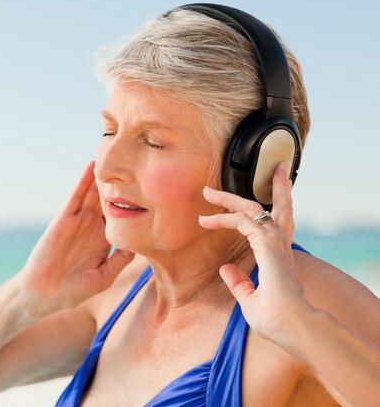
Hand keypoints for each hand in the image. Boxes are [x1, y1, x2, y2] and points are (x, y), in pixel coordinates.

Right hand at [16, 160, 134, 310]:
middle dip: (120, 182)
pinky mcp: (64, 219)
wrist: (45, 294)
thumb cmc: (73, 290)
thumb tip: (139, 245)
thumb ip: (121, 260)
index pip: (120, 215)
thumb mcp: (104, 276)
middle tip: (136, 160)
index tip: (150, 186)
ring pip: (93, 194)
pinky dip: (83, 181)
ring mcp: (78, 221)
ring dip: (103, 176)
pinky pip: (75, 197)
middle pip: (108, 199)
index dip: (133, 201)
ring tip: (115, 154)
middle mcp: (91, 226)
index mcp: (103, 239)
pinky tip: (92, 167)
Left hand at [198, 161, 311, 342]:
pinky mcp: (268, 243)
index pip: (265, 227)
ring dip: (229, 198)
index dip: (239, 220)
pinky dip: (225, 218)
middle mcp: (280, 244)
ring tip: (209, 191)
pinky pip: (243, 221)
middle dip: (264, 188)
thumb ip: (239, 283)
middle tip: (258, 173)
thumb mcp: (250, 299)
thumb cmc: (277, 319)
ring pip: (253, 207)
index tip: (213, 219)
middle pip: (272, 207)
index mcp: (279, 256)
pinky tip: (207, 219)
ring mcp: (276, 241)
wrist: (293, 325)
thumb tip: (224, 269)